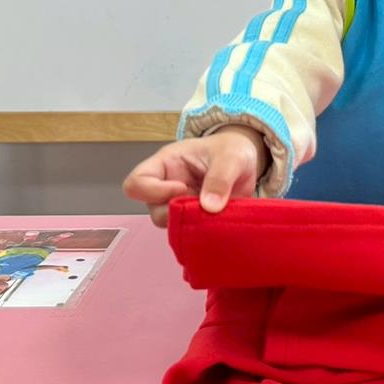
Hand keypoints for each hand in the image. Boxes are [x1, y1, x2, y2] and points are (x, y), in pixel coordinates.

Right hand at [122, 126, 268, 226]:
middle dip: (179, 212)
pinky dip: (204, 232)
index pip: (137, 183)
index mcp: (166, 164)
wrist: (246, 161)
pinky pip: (190, 233)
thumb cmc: (231, 150)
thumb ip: (221, 178)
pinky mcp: (194, 219)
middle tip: (206, 203)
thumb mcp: (231, 157)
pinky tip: (220, 222)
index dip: (155, 191)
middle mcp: (166, 187)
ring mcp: (179, 205)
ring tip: (217, 210)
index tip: (184, 188)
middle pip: (154, 210)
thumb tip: (209, 207)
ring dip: (193, 223)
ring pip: (172, 225)